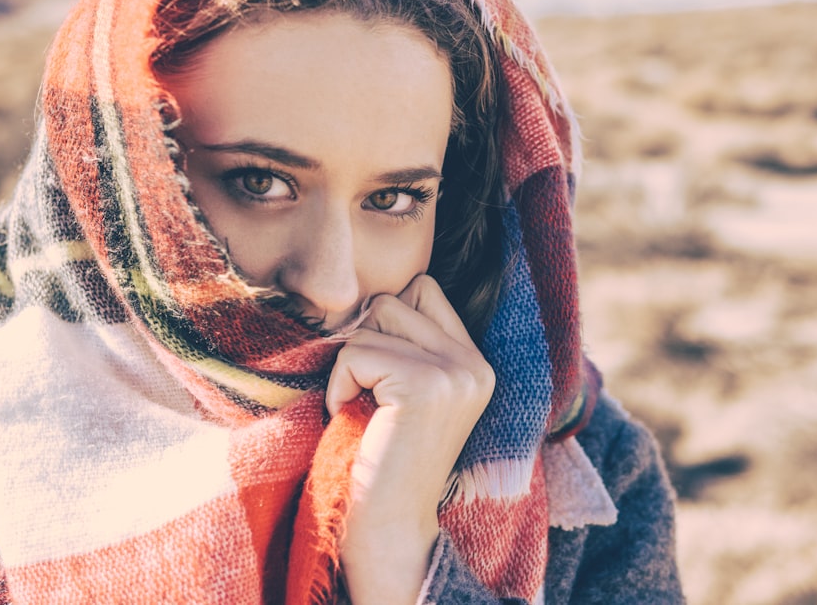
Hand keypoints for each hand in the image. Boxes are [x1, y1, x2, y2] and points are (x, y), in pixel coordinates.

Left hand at [327, 275, 495, 604]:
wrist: (388, 527)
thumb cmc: (383, 456)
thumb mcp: (408, 389)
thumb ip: (408, 340)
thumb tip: (370, 292)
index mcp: (476, 362)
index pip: (423, 289)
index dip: (386, 324)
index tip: (379, 376)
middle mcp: (475, 363)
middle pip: (394, 300)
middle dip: (365, 343)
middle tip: (369, 396)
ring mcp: (456, 372)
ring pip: (373, 320)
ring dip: (352, 363)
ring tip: (364, 407)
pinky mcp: (425, 385)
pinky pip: (356, 352)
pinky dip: (340, 384)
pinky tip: (352, 419)